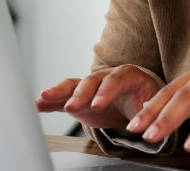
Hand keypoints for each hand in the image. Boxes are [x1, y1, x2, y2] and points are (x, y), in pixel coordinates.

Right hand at [36, 64, 161, 132]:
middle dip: (80, 94)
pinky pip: (62, 98)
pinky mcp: (78, 99)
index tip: (97, 105)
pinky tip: (36, 104)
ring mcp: (90, 87)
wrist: (136, 102)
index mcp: (128, 76)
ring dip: (58, 92)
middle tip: (72, 106)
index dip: (106, 91)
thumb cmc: (145, 99)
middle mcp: (106, 78)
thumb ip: (148, 108)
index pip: (117, 79)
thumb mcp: (153, 103)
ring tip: (43, 97)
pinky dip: (49, 101)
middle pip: (92, 81)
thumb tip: (147, 112)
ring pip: (74, 86)